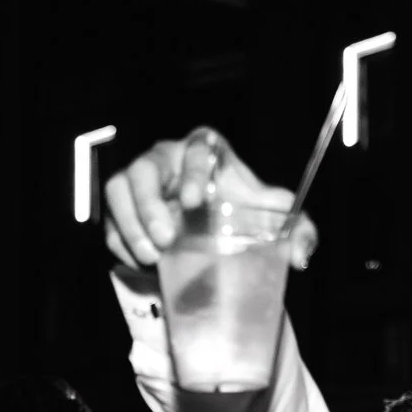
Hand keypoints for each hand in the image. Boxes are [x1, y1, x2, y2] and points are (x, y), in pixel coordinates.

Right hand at [102, 128, 320, 271]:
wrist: (215, 232)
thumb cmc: (242, 211)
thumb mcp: (274, 218)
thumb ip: (299, 230)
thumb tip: (301, 256)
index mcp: (206, 151)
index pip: (197, 149)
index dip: (194, 171)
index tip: (195, 201)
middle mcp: (167, 159)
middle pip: (145, 169)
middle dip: (150, 205)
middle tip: (166, 240)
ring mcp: (138, 181)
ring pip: (118, 190)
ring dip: (129, 223)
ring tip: (149, 257)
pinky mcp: (122, 206)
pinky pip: (110, 219)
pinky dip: (120, 242)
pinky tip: (139, 262)